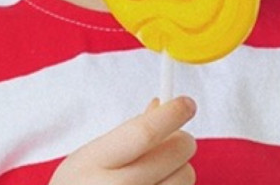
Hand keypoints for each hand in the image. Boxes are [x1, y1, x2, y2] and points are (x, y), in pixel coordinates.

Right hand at [50, 96, 196, 184]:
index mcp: (94, 163)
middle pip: (173, 155)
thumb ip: (128, 132)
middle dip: (182, 140)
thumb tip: (162, 105)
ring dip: (180, 169)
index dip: (171, 114)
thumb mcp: (92, 155)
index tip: (187, 103)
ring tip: (160, 171)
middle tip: (177, 139)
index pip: (144, 133)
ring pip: (185, 177)